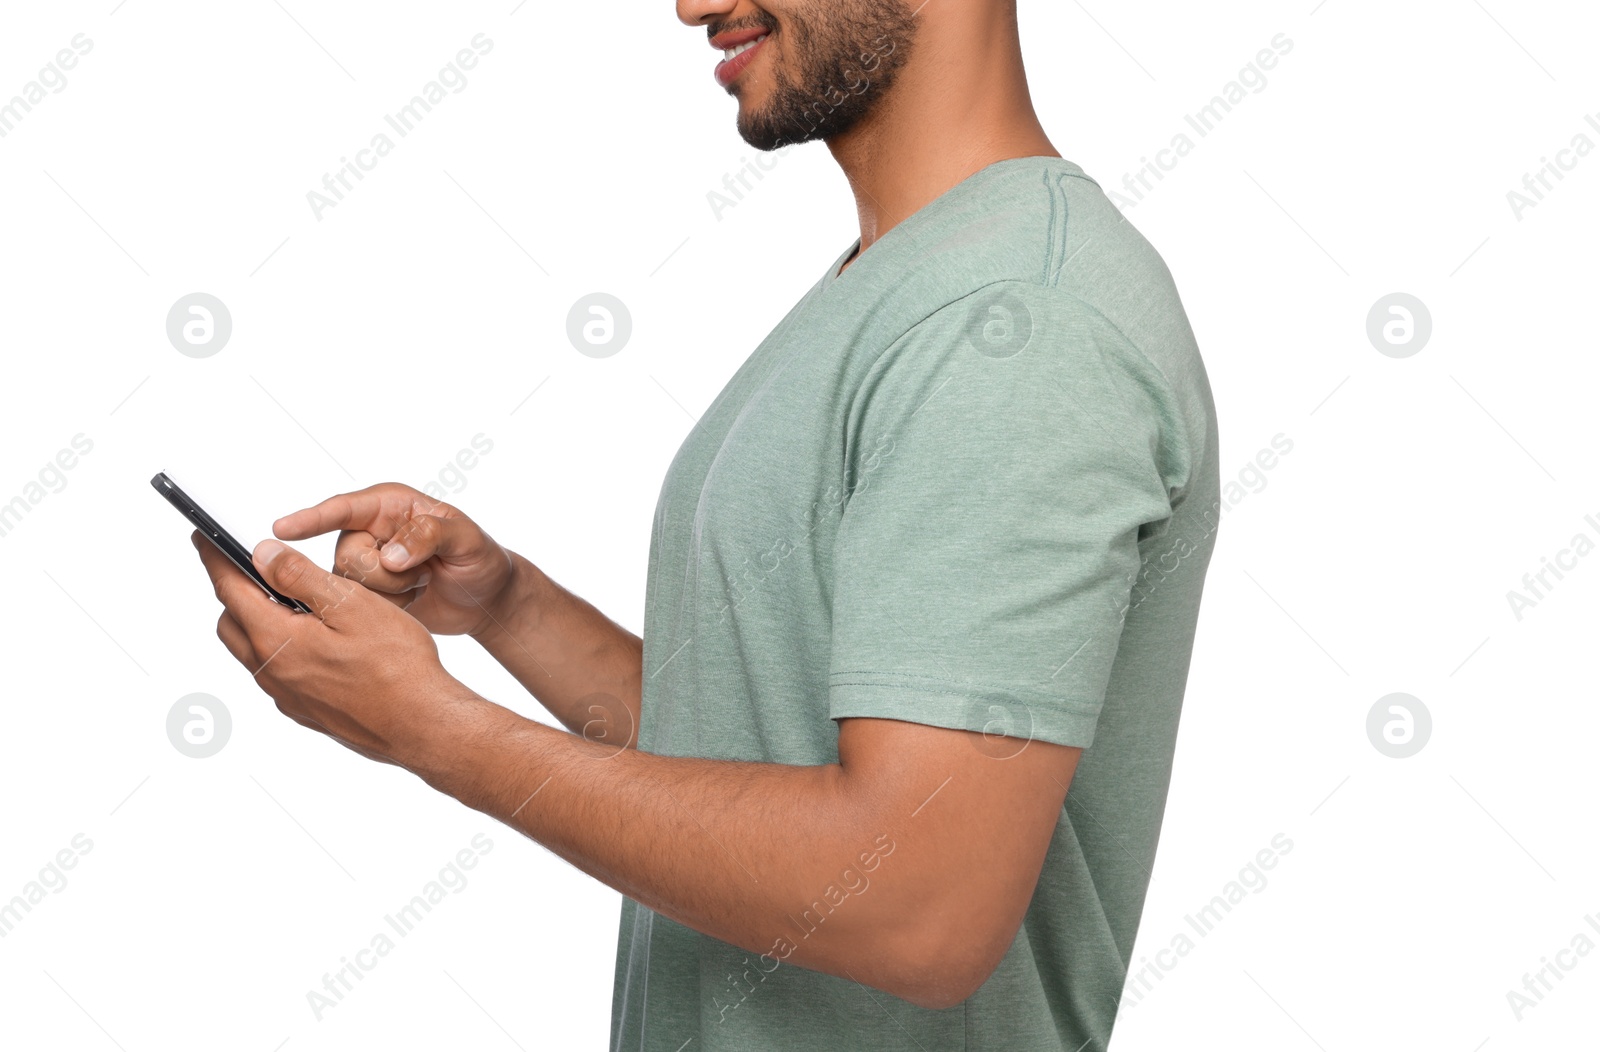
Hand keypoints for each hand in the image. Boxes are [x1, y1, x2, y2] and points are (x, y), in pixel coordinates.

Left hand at [193, 529, 481, 765]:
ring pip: (254, 649)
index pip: (230, 588)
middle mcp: (272, 672)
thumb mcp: (351, 604)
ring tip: (290, 600)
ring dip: (259, 620)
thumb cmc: (397, 665)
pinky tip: (316, 640)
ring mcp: (288, 696)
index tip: (204, 537)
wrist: (422, 726)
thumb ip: (300, 577)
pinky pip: (278, 673)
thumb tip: (263, 554)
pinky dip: (281, 648)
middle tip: (253, 566)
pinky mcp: (306, 711)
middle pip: (233, 622)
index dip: (215, 558)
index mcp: (276, 640)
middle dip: (235, 590)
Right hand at [272, 483, 517, 636]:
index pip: (343, 508)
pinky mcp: (365, 594)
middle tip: (423, 573)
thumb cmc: (479, 558)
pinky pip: (356, 608)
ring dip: (390, 594)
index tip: (282, 529)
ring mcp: (365, 564)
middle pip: (347, 557)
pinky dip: (389, 610)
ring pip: (348, 587)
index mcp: (390, 505)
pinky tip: (412, 601)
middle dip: (385, 575)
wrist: (486, 598)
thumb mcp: (466, 539)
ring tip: (420, 585)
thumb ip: (430, 536)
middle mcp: (370, 531)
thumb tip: (389, 556)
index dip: (312, 519)